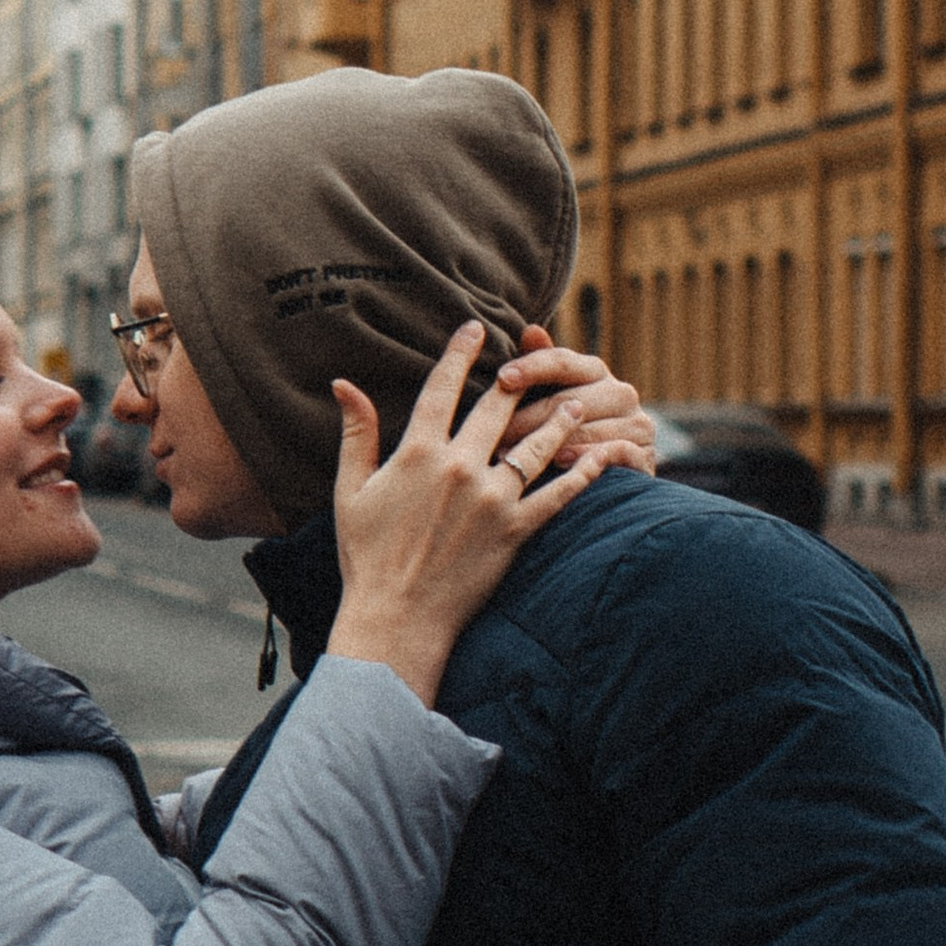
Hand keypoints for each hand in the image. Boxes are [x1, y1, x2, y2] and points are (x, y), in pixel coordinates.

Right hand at [326, 322, 601, 710]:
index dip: (460, 354)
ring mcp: (491, 499)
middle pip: (497, 408)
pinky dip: (584, 475)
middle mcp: (458, 468)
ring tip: (579, 401)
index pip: (443, 389)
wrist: (396, 616)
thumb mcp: (351, 490)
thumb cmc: (366, 556)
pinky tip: (602, 456)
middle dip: (518, 378)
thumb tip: (344, 383)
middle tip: (535, 358)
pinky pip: (558, 496)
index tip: (475, 328)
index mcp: (416, 453)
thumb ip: (356, 433)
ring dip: (560, 418)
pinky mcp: (515, 531)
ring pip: (537, 445)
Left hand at [497, 346, 656, 478]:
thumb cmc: (569, 435)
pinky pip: (613, 451)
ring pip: (586, 427)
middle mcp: (620, 392)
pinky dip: (585, 457)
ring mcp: (637, 423)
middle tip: (493, 436)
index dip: (531, 367)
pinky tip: (558, 463)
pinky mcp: (645, 454)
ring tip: (512, 458)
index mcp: (595, 371)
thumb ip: (541, 367)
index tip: (501, 378)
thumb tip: (530, 330)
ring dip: (548, 443)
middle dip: (527, 418)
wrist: (611, 484)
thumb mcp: (552, 400)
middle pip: (568, 399)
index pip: (561, 361)